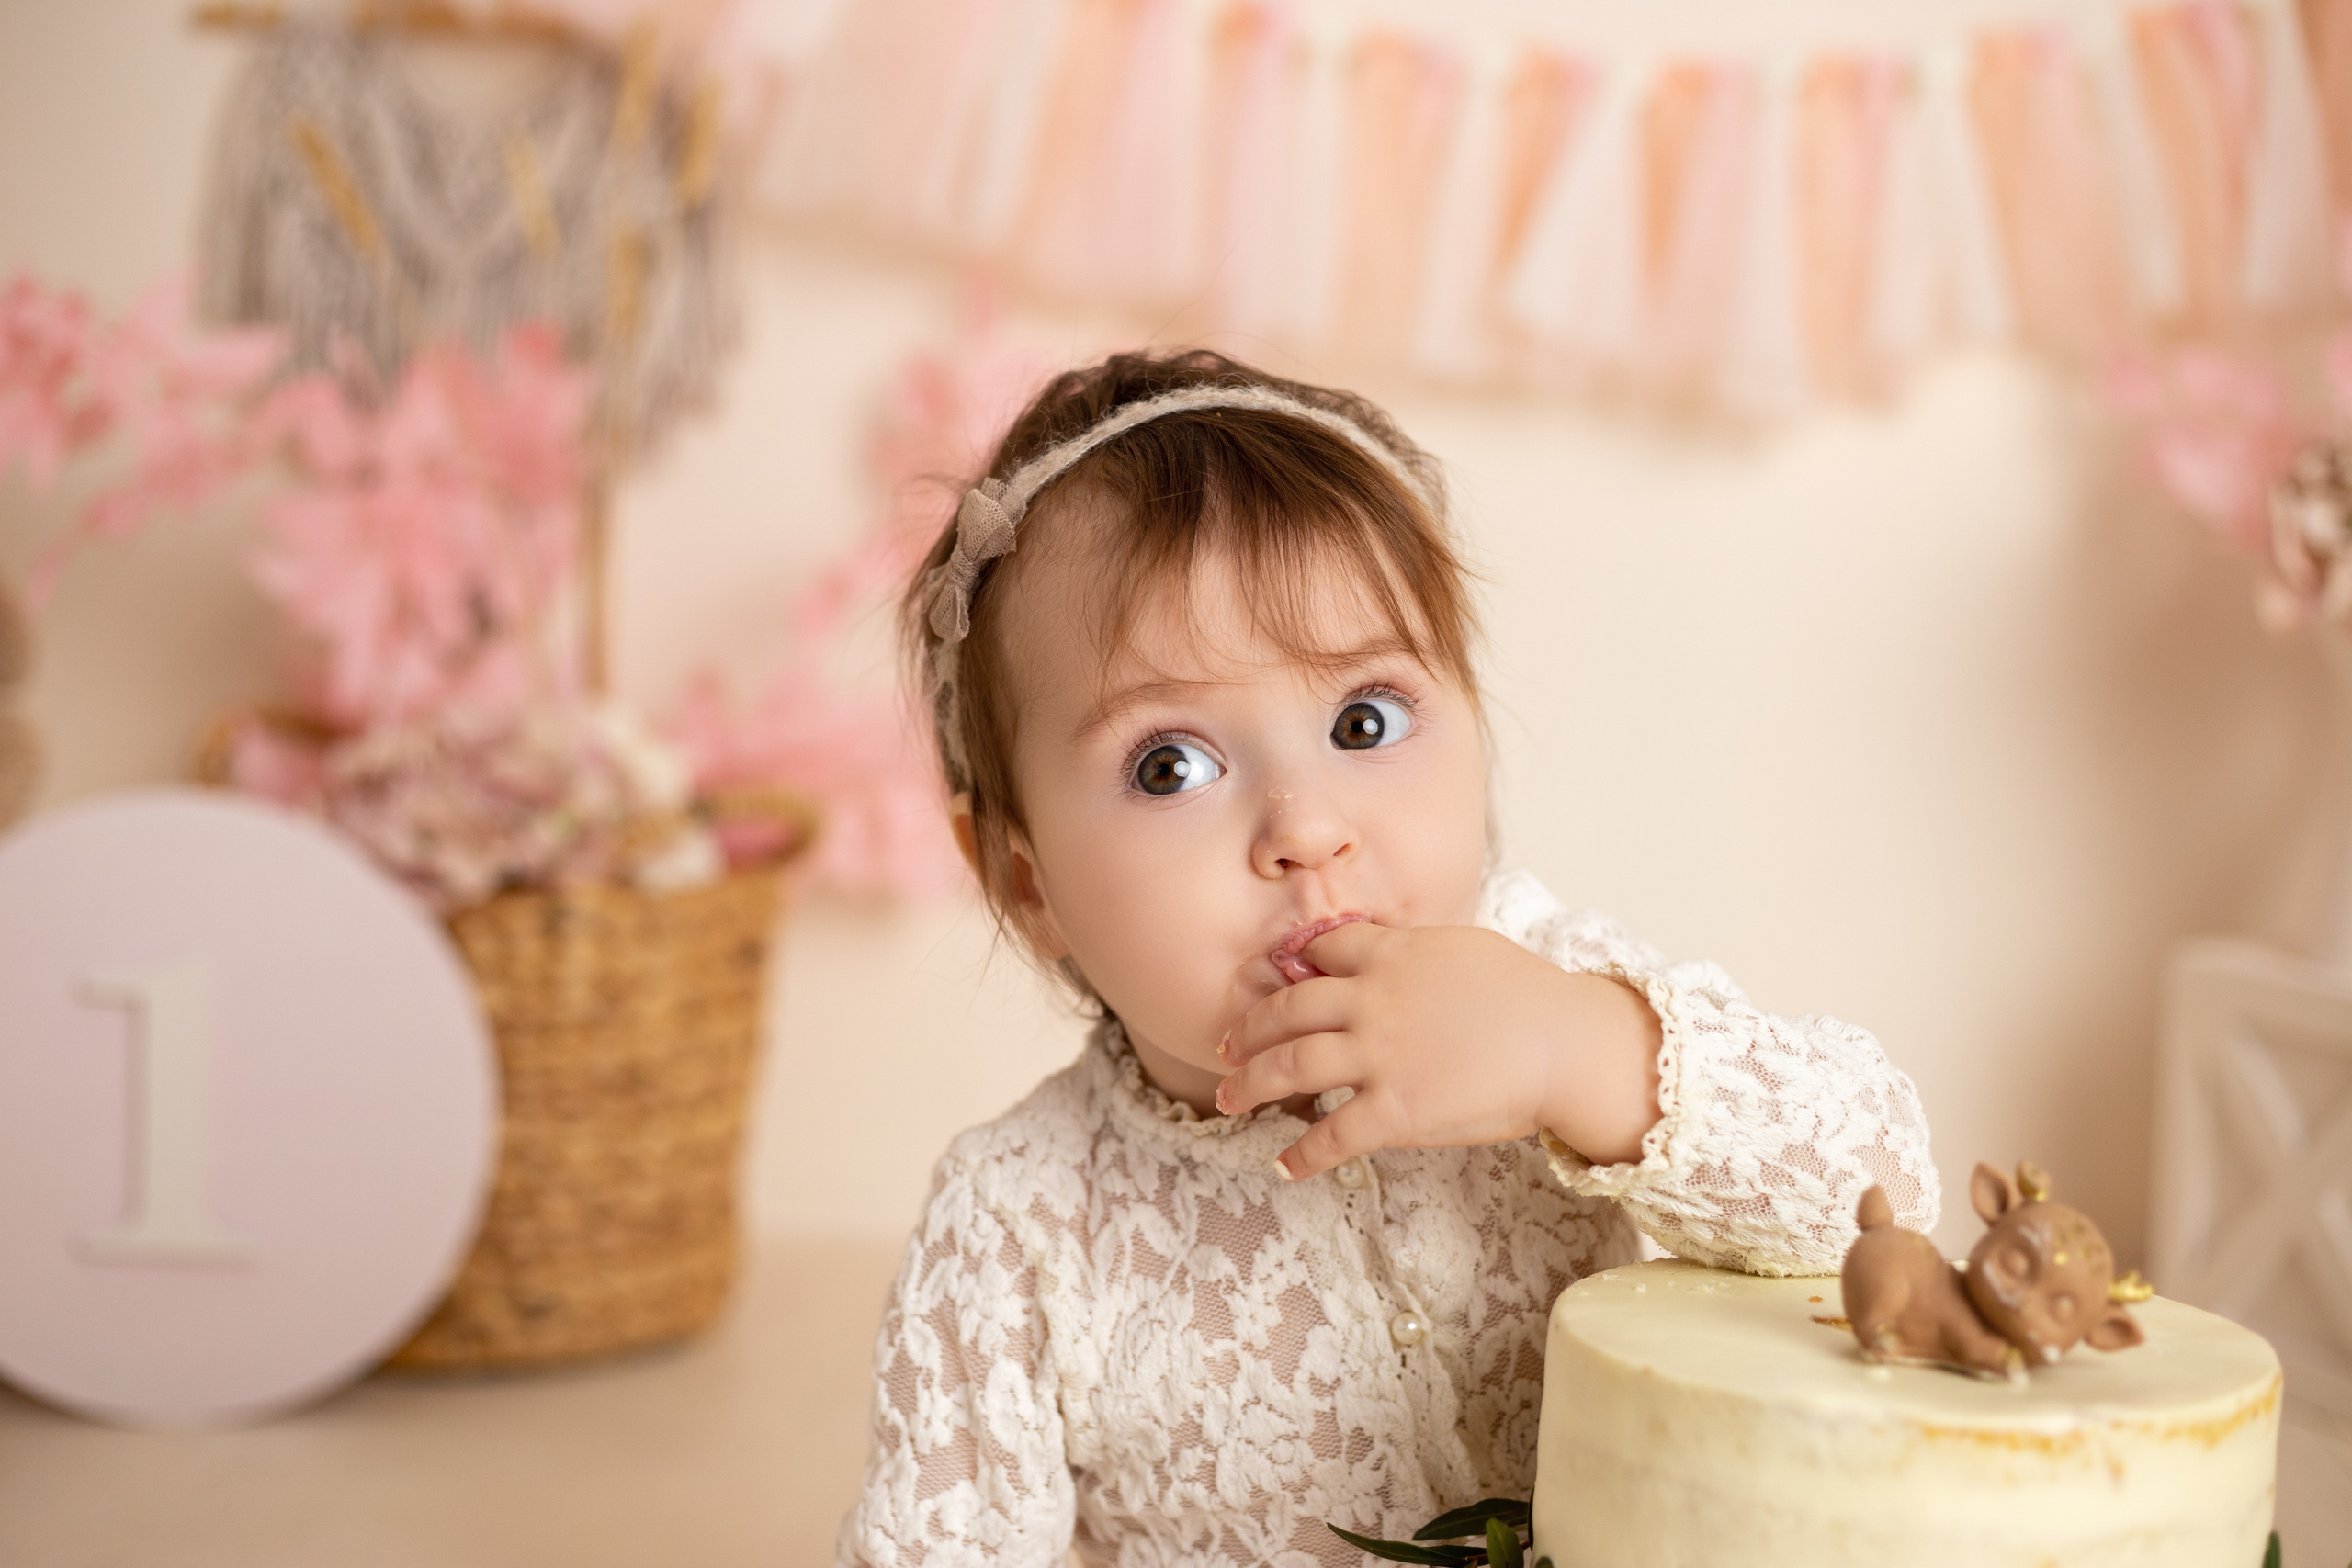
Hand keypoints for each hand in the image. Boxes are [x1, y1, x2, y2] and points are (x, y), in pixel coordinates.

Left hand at [1215, 922, 1662, 1180]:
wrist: (1565, 1043)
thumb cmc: (1526, 994)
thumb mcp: (1461, 948)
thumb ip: (1411, 952)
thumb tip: (1383, 954)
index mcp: (1390, 955)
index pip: (1321, 951)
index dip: (1292, 968)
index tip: (1273, 987)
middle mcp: (1372, 1001)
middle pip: (1286, 1009)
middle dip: (1247, 1031)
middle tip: (1224, 1047)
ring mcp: (1380, 1056)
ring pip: (1291, 1067)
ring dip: (1250, 1085)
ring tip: (1227, 1099)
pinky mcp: (1397, 1111)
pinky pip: (1332, 1135)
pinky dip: (1302, 1154)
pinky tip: (1284, 1166)